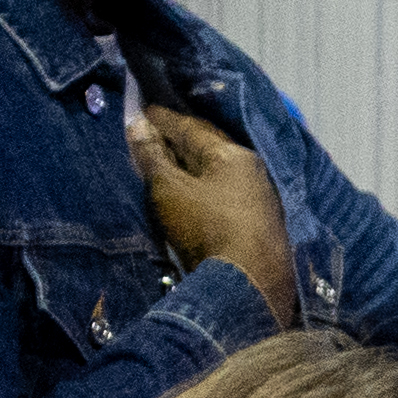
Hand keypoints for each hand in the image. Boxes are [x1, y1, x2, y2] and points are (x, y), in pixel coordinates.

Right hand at [133, 104, 297, 316]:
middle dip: (179, 142)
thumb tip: (138, 125)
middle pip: (209, 150)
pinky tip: (191, 197)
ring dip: (192, 168)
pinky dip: (204, 191)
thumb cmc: (206, 229)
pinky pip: (224, 197)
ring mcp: (259, 202)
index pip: (192, 128)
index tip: (142, 110)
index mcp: (233, 155)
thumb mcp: (169, 190)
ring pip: (218, 175)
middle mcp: (252, 172)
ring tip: (166, 164)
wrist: (248, 287)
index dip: (163, 119)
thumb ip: (152, 157)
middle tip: (152, 134)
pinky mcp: (259, 229)